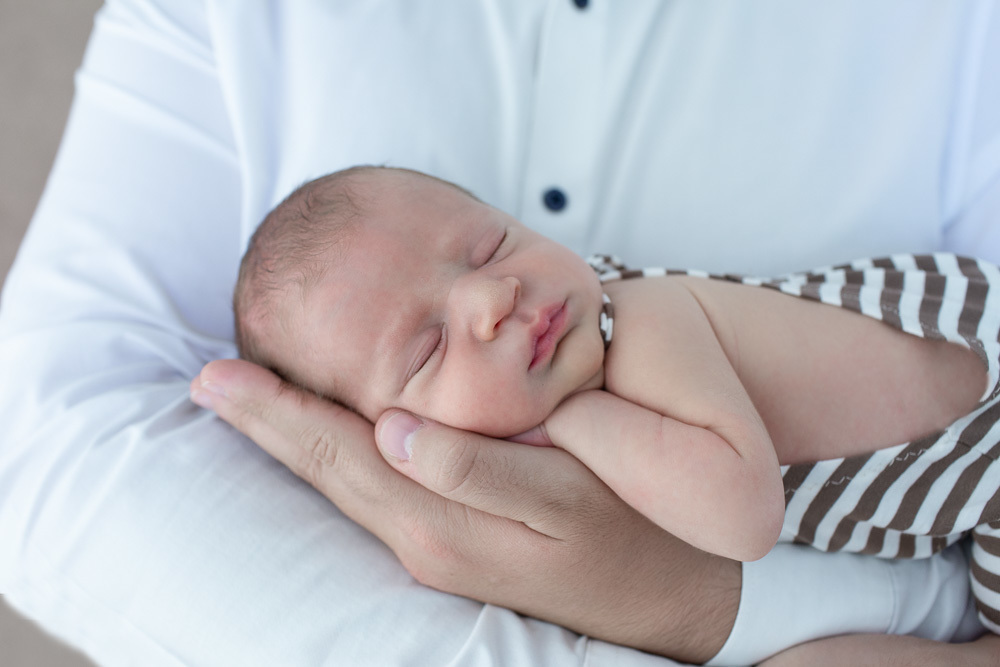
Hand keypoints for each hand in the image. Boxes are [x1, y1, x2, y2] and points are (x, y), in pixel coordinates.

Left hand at [190, 359, 738, 663]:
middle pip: (327, 472)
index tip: (217, 377)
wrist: (670, 595)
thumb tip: (395, 429)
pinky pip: (376, 499)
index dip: (277, 414)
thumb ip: (474, 467)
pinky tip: (328, 444)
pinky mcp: (452, 551)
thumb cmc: (630, 528)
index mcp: (441, 522)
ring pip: (346, 488)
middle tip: (210, 383)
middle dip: (266, 426)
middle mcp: (422, 542)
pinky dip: (337, 464)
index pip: (339, 456)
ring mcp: (434, 553)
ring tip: (251, 405)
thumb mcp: (564, 496)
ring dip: (294, 443)